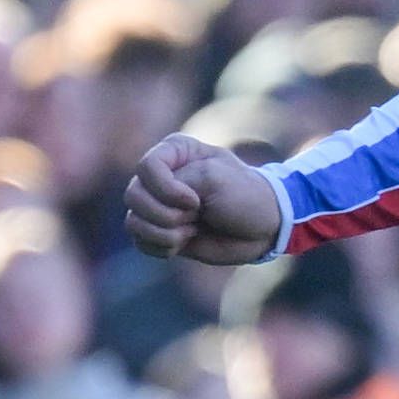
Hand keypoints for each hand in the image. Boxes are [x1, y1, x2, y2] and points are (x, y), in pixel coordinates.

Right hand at [127, 136, 285, 265]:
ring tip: (193, 229)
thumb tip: (143, 211)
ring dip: (166, 233)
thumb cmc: (246, 196)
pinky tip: (186, 242)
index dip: (167, 190)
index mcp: (174, 152)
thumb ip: (175, 183)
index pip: (146, 167)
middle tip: (198, 214)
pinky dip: (162, 246)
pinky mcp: (158, 230)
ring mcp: (157, 204)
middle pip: (134, 196)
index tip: (196, 200)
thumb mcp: (215, 178)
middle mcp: (159, 176)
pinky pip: (140, 241)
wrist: (265, 227)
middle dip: (168, 214)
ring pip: (134, 221)